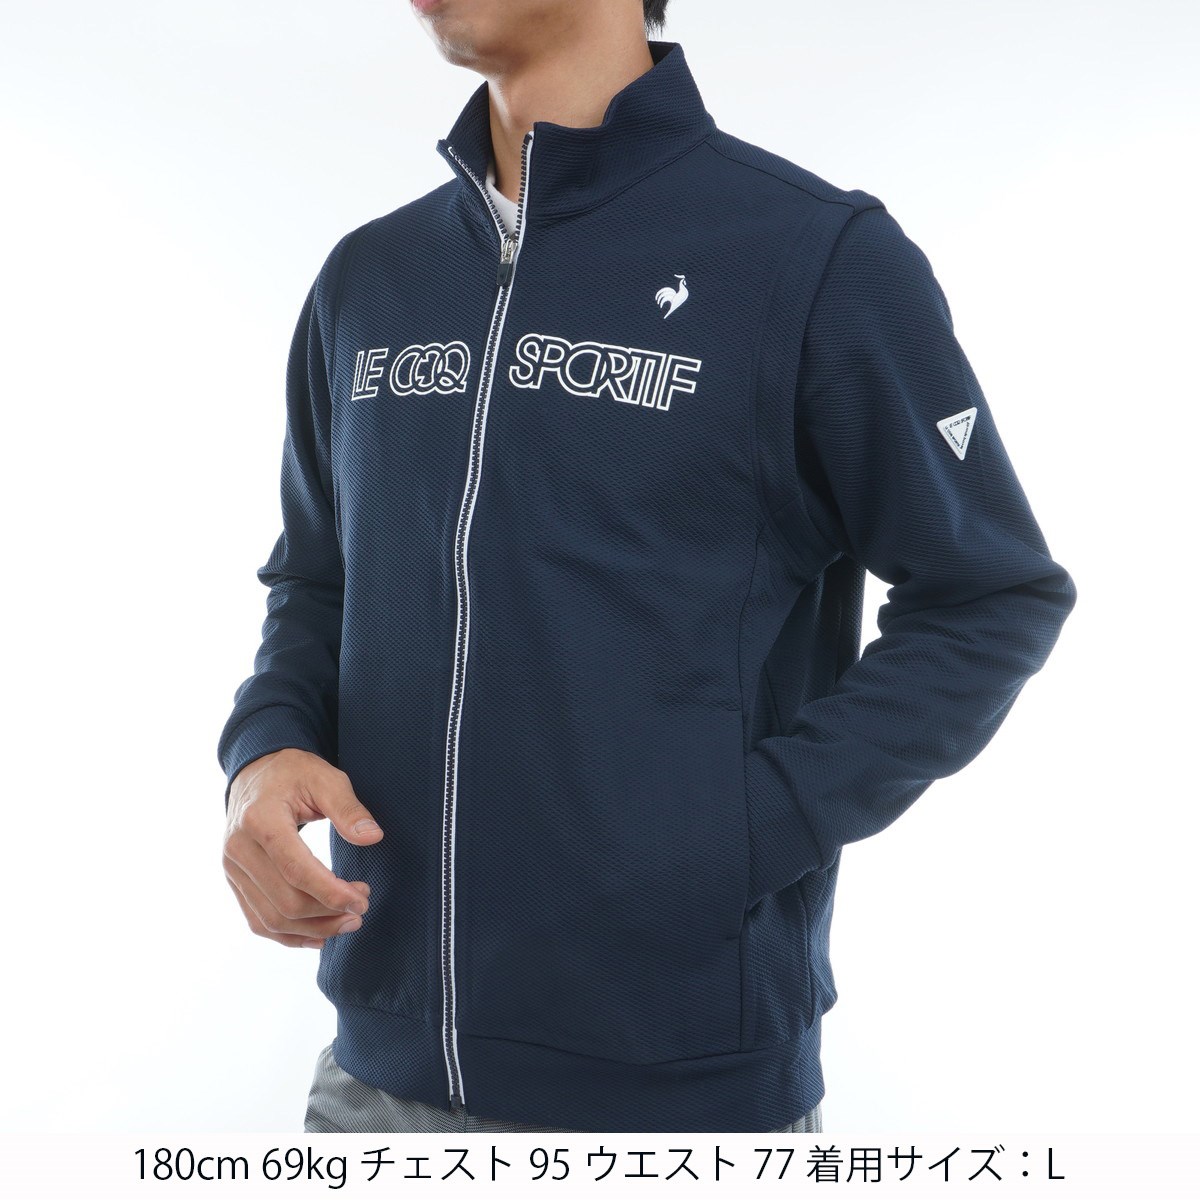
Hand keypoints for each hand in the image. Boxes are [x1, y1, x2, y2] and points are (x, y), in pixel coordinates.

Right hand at [222, 748, 382, 948]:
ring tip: (347, 922)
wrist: (256, 773)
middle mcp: (238, 848)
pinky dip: (288, 936)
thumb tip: (372, 838)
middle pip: (284, 901)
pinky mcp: (235, 880)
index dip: (331, 892)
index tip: (362, 898)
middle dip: (327, 913)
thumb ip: (348, 809)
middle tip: (362, 908)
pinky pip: (257, 920)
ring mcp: (232, 868)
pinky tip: (319, 935)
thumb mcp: (325, 778)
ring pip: (271, 919)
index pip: (296, 869)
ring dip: (313, 929)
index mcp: (260, 819)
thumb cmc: (293, 773)